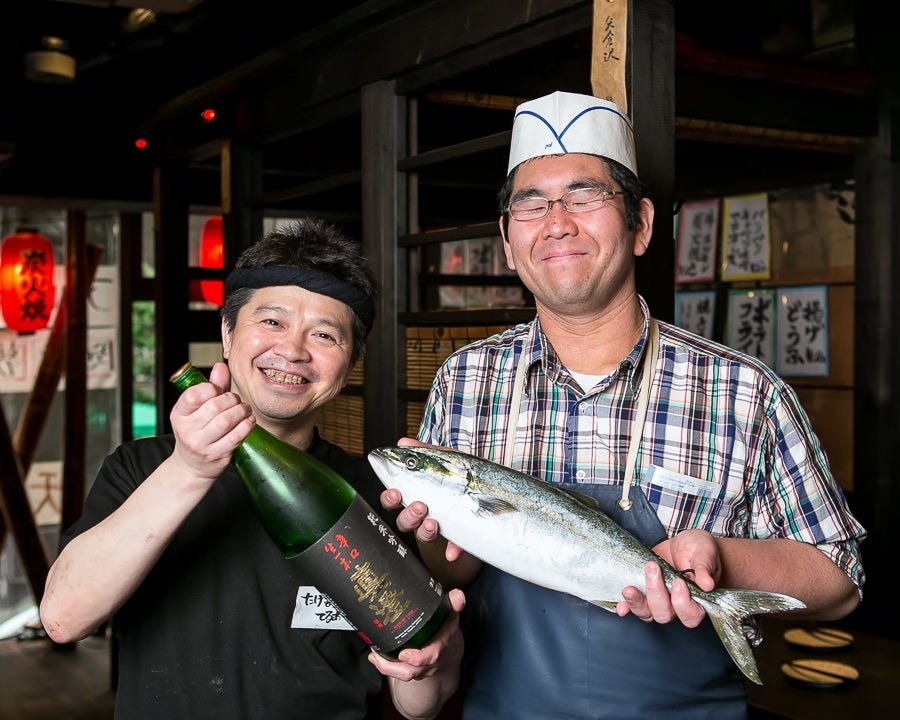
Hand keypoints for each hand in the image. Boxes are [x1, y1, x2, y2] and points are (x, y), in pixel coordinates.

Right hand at [169, 361, 254, 479]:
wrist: (192, 465)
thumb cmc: (198, 431)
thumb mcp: (197, 409)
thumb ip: (210, 387)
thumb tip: (221, 366)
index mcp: (179, 414)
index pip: (192, 395)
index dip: (210, 389)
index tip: (218, 390)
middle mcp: (186, 430)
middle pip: (214, 407)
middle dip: (231, 399)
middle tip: (236, 401)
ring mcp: (201, 444)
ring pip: (226, 421)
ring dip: (241, 411)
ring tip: (244, 409)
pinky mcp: (217, 455)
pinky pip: (236, 436)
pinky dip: (247, 425)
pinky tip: (249, 420)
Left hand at [369, 588, 465, 681]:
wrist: (450, 653)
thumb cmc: (447, 631)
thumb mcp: (452, 616)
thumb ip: (454, 604)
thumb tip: (458, 595)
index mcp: (441, 647)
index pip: (431, 656)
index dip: (418, 657)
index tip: (404, 654)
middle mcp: (430, 662)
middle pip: (413, 671)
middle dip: (395, 667)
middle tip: (378, 657)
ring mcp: (421, 669)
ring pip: (404, 675)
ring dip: (386, 667)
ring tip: (373, 656)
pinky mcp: (411, 671)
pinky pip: (398, 673)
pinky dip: (385, 666)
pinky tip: (374, 657)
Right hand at [380, 437, 466, 562]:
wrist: (490, 490)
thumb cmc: (459, 475)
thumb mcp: (443, 460)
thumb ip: (423, 452)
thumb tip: (402, 442)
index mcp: (416, 494)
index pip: (396, 498)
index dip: (390, 498)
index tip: (394, 493)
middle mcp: (424, 513)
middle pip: (405, 521)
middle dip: (408, 515)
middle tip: (419, 506)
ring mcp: (440, 526)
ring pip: (423, 535)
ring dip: (425, 530)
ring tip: (432, 522)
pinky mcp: (458, 537)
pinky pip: (454, 547)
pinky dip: (453, 549)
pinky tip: (452, 551)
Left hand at [615, 529, 720, 627]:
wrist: (686, 545)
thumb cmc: (699, 551)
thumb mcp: (704, 552)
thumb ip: (704, 567)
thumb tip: (707, 584)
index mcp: (697, 600)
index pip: (690, 615)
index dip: (682, 603)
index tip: (677, 582)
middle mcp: (677, 606)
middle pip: (664, 614)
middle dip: (656, 593)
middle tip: (653, 568)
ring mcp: (660, 600)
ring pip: (647, 613)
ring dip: (636, 603)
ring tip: (629, 589)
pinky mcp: (645, 593)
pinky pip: (633, 606)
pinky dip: (626, 606)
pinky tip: (620, 606)